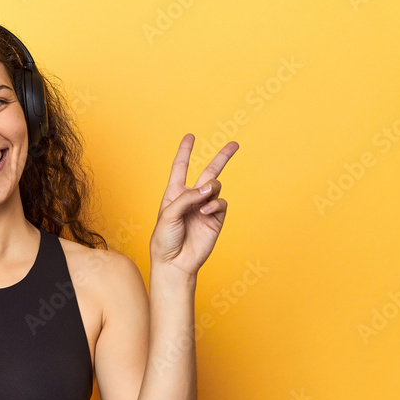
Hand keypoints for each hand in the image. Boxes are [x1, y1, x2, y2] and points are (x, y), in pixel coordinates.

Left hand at [149, 134, 237, 277]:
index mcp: (175, 193)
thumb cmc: (164, 240)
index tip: (190, 136)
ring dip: (210, 190)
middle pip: (209, 172)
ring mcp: (205, 208)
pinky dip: (214, 204)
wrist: (174, 263)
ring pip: (216, 187)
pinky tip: (205, 212)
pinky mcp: (215, 219)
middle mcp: (191, 198)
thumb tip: (209, 187)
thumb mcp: (168, 214)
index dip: (185, 151)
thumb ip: (187, 197)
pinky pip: (221, 203)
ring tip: (202, 203)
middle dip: (222, 158)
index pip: (181, 167)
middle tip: (234, 144)